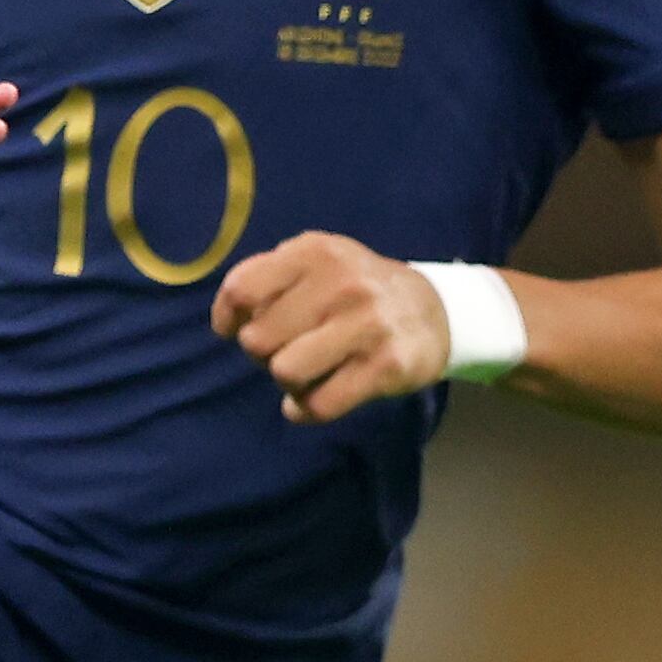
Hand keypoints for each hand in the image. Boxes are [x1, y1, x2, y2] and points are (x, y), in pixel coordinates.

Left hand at [213, 232, 451, 422]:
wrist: (434, 310)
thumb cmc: (354, 290)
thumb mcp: (315, 264)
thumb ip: (267, 279)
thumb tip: (228, 323)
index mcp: (315, 252)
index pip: (241, 291)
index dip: (228, 319)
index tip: (237, 328)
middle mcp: (342, 282)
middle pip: (257, 341)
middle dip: (263, 354)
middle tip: (288, 349)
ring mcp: (367, 324)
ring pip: (285, 373)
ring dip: (288, 383)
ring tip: (307, 373)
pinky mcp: (386, 365)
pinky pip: (319, 404)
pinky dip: (307, 409)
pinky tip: (316, 397)